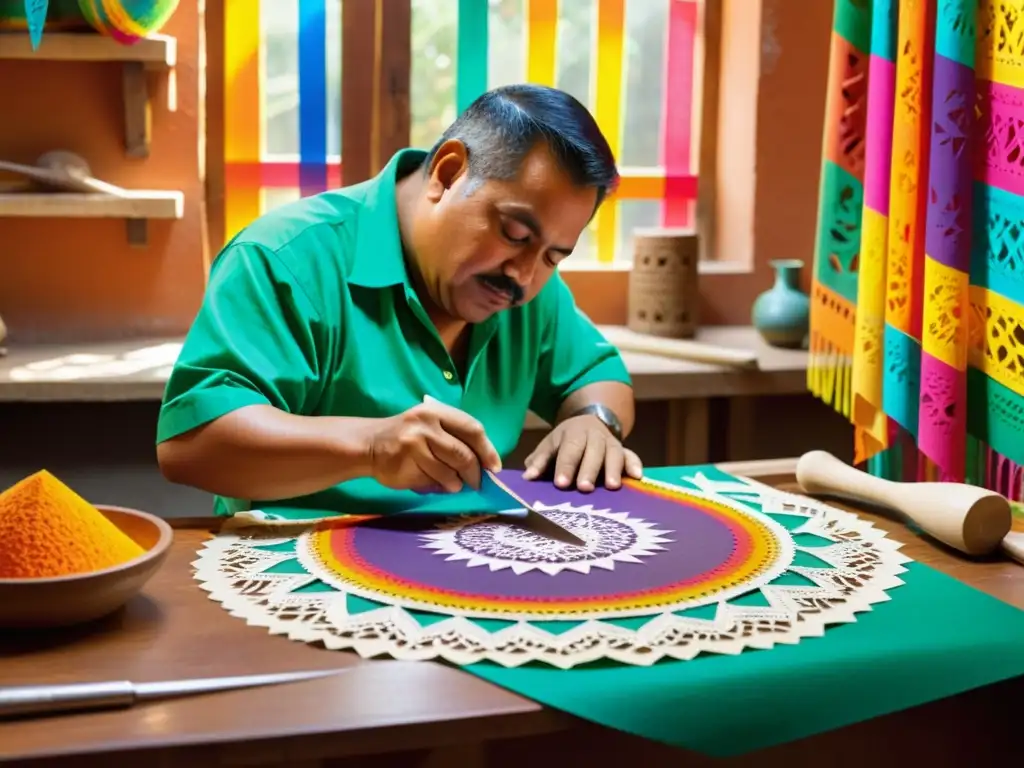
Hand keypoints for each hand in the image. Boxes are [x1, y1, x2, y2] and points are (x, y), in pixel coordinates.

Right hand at [368, 400, 500, 493]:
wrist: (369, 444)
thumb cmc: (408, 436)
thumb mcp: (430, 424)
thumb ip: (455, 437)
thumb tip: (485, 463)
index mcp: (436, 411)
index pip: (472, 429)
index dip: (488, 449)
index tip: (494, 466)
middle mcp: (426, 425)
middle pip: (463, 454)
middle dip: (474, 473)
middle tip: (477, 483)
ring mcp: (414, 446)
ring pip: (449, 472)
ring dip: (455, 483)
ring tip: (453, 484)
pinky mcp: (406, 466)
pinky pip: (432, 482)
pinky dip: (439, 487)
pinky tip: (435, 483)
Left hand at [522, 414, 642, 491]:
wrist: (588, 423)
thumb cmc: (565, 442)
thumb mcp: (550, 446)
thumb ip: (539, 461)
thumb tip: (527, 477)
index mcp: (573, 433)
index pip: (569, 449)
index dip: (565, 466)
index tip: (561, 483)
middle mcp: (594, 436)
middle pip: (593, 452)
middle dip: (589, 470)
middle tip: (584, 488)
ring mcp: (611, 442)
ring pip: (614, 453)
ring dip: (614, 469)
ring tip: (612, 487)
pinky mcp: (624, 451)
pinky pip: (632, 456)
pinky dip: (635, 465)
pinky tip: (638, 477)